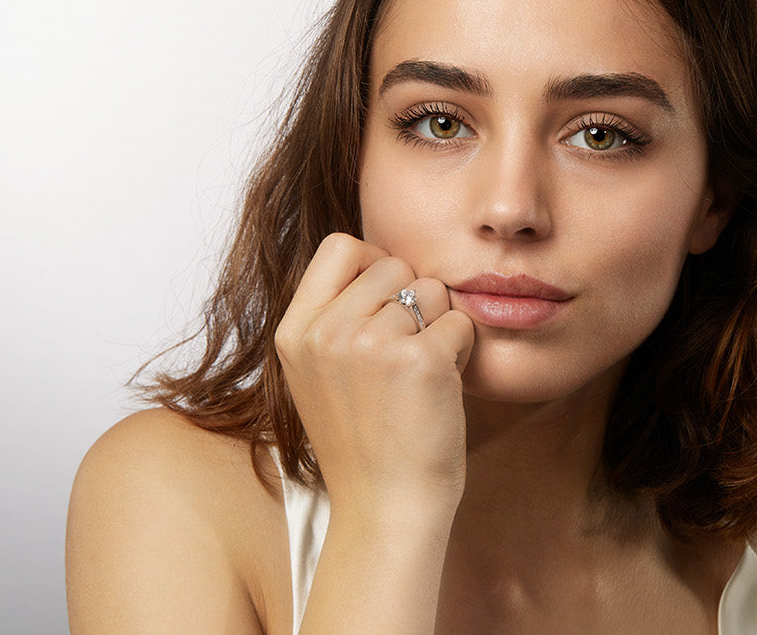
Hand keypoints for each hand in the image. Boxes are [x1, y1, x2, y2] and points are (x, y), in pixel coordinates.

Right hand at [274, 232, 474, 515]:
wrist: (385, 510)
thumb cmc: (363, 443)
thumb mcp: (316, 374)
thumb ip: (333, 318)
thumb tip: (379, 263)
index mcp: (294, 332)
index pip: (341, 246)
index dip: (374, 265)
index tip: (385, 305)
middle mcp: (326, 333)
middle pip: (393, 264)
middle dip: (411, 301)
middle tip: (405, 354)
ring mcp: (371, 344)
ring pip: (431, 291)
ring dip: (438, 327)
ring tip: (420, 377)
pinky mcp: (420, 360)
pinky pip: (459, 321)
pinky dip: (462, 351)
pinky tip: (441, 390)